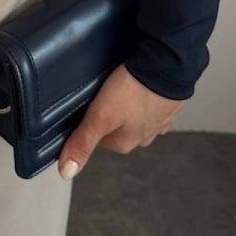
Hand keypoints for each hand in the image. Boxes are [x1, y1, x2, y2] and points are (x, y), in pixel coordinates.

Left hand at [57, 64, 183, 179]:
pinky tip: (137, 82)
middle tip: (104, 91)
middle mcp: (143, 137)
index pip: (94, 136)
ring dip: (125, 101)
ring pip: (131, 114)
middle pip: (112, 125)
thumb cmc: (135, 90)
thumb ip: (83, 142)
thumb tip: (67, 171)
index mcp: (124, 144)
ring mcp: (157, 121)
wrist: (168, 64)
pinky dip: (142, 93)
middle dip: (106, 109)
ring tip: (120, 84)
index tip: (86, 104)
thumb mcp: (100, 116)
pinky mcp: (167, 104)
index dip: (87, 118)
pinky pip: (148, 102)